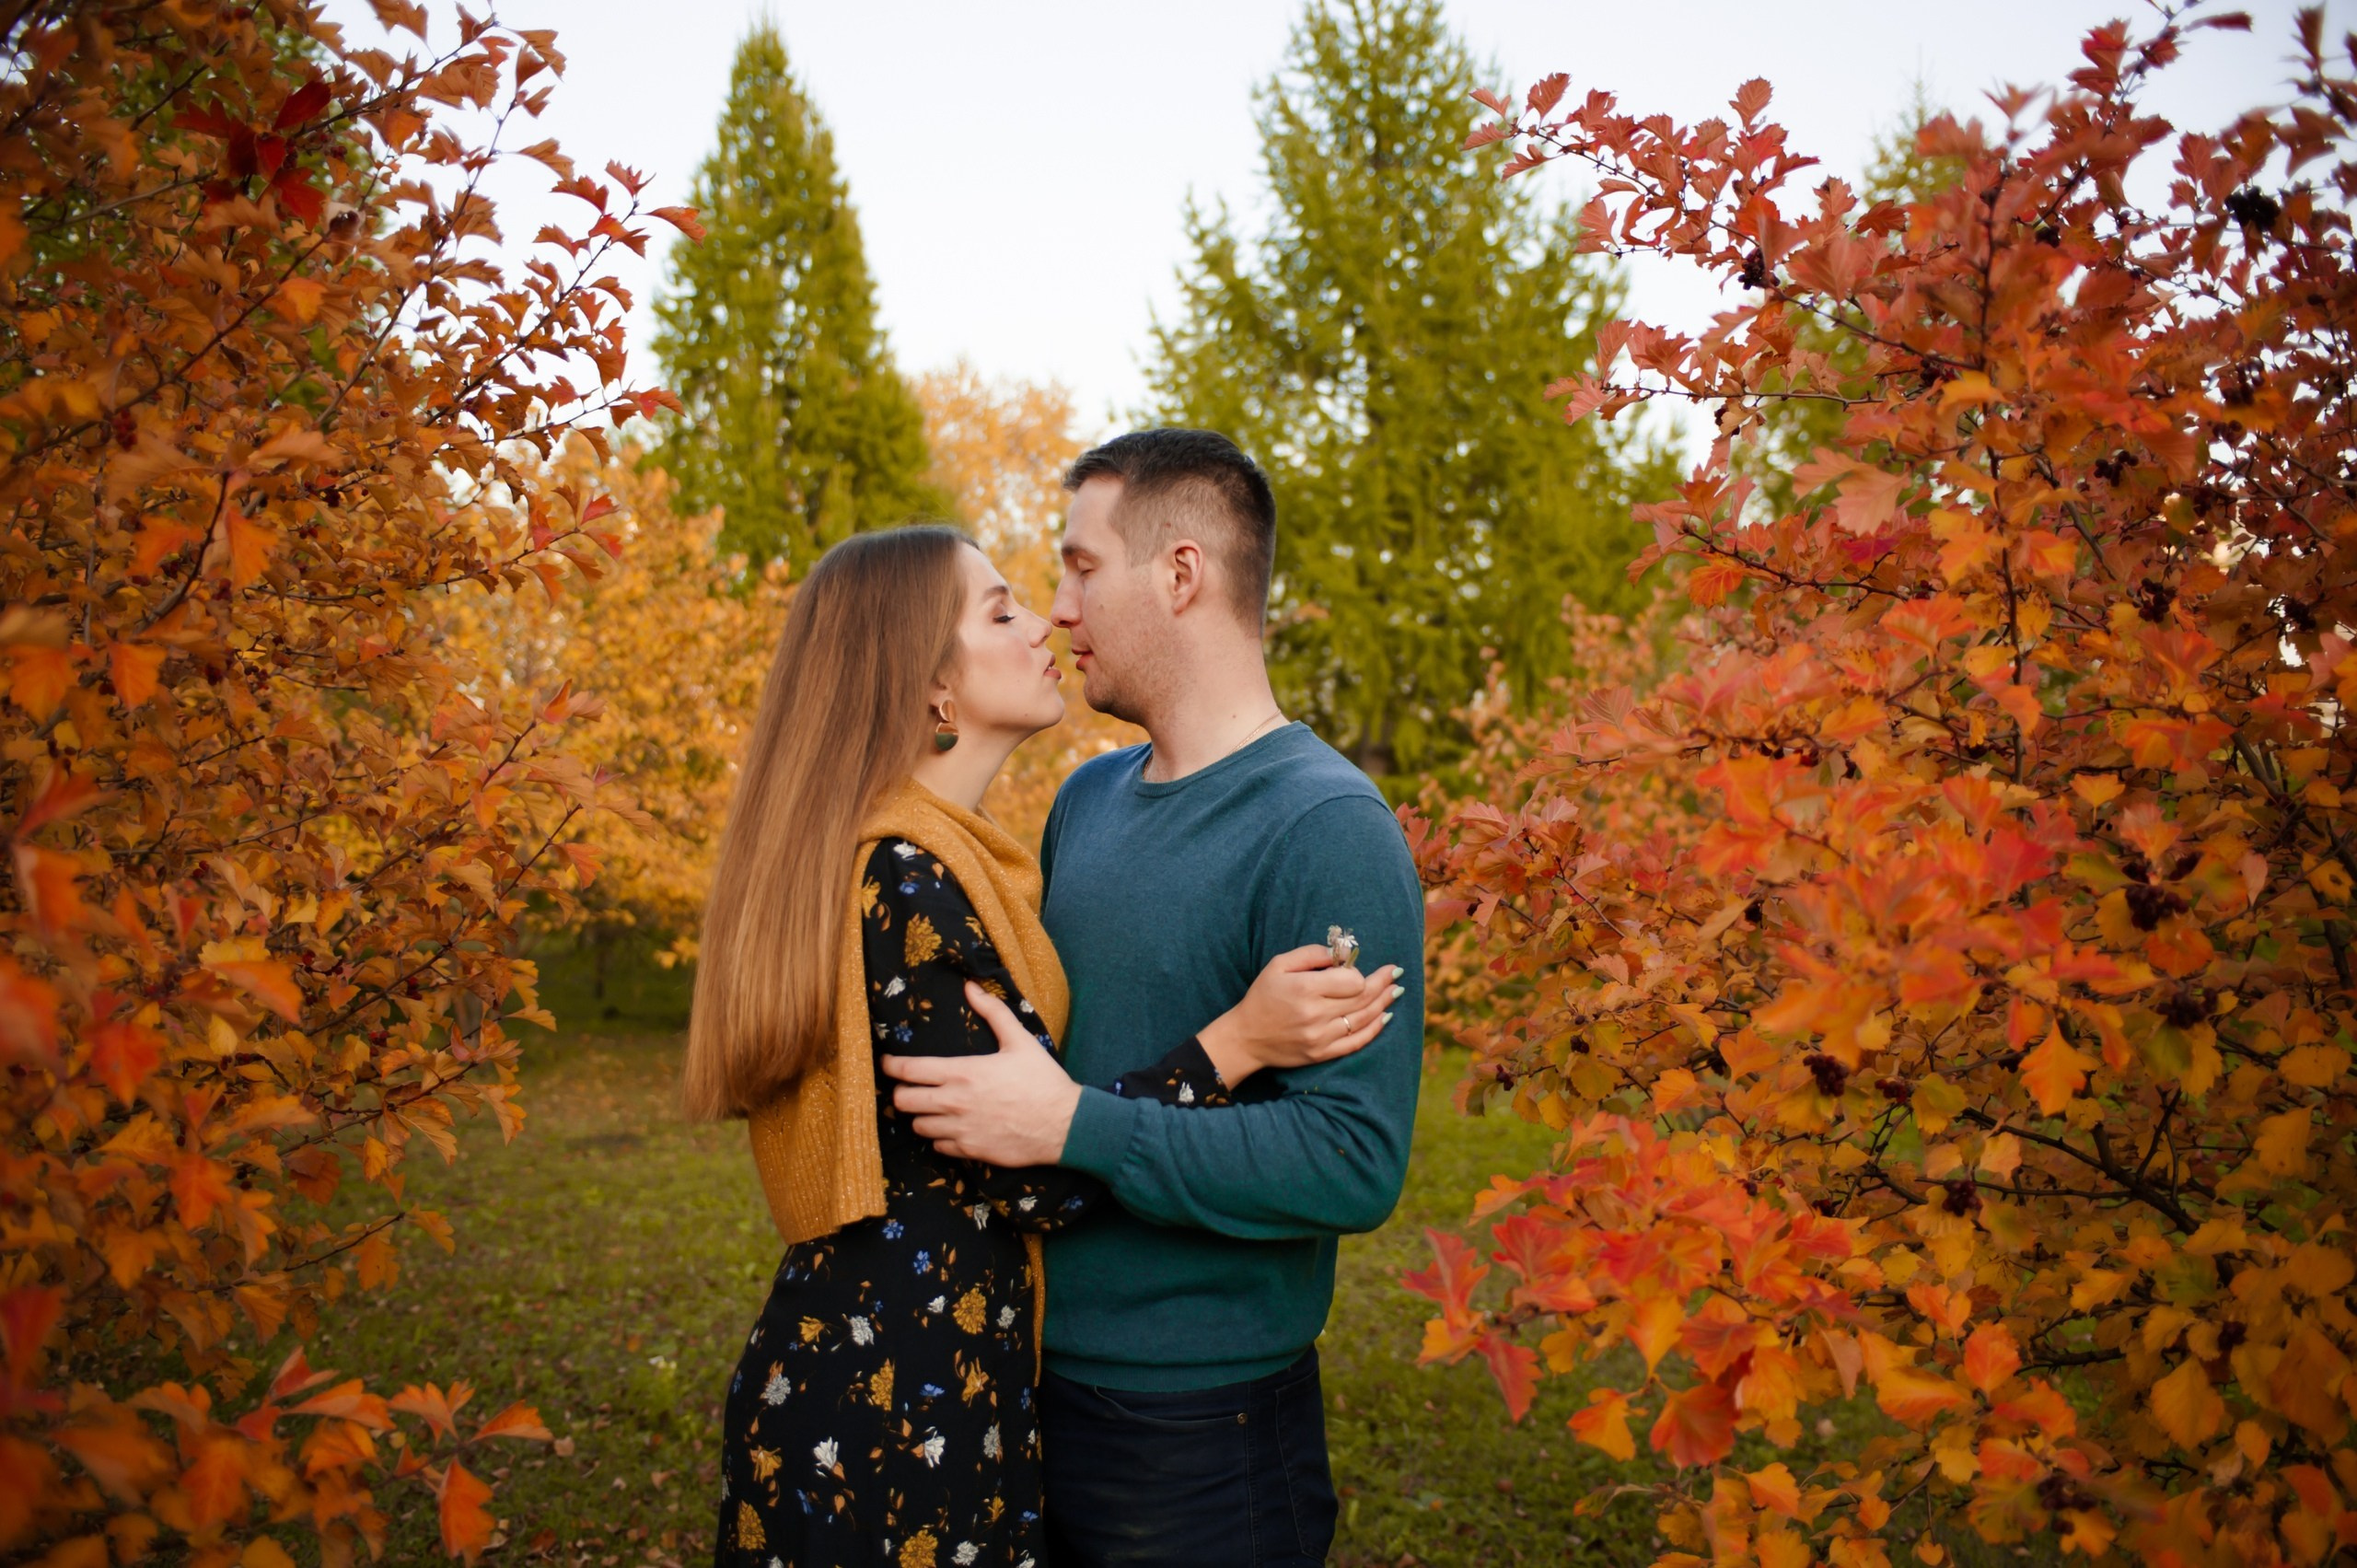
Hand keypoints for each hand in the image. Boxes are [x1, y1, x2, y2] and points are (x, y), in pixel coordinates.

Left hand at [880, 981, 1083, 1165]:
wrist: (1063, 1125)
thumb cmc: (1042, 1081)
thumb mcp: (1019, 1041)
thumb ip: (993, 1012)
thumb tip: (970, 986)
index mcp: (961, 1072)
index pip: (908, 1070)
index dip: (890, 1066)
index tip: (887, 1063)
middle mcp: (954, 1102)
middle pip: (903, 1101)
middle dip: (901, 1093)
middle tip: (910, 1088)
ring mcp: (960, 1129)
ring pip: (917, 1126)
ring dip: (921, 1116)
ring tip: (931, 1108)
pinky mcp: (970, 1150)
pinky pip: (938, 1146)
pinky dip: (940, 1137)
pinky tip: (952, 1128)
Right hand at [1195, 946, 1403, 1087]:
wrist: (1246, 1037)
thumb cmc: (1262, 996)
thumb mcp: (1278, 965)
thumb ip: (1310, 954)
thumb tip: (1340, 954)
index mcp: (1305, 989)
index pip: (1351, 980)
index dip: (1359, 972)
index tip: (1357, 968)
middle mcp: (1315, 1014)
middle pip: (1362, 998)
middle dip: (1382, 983)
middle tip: (1396, 972)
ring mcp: (1320, 1037)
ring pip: (1364, 1019)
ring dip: (1384, 1003)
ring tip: (1396, 990)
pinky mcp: (1322, 1054)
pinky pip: (1356, 1042)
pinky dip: (1375, 1029)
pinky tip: (1385, 1016)